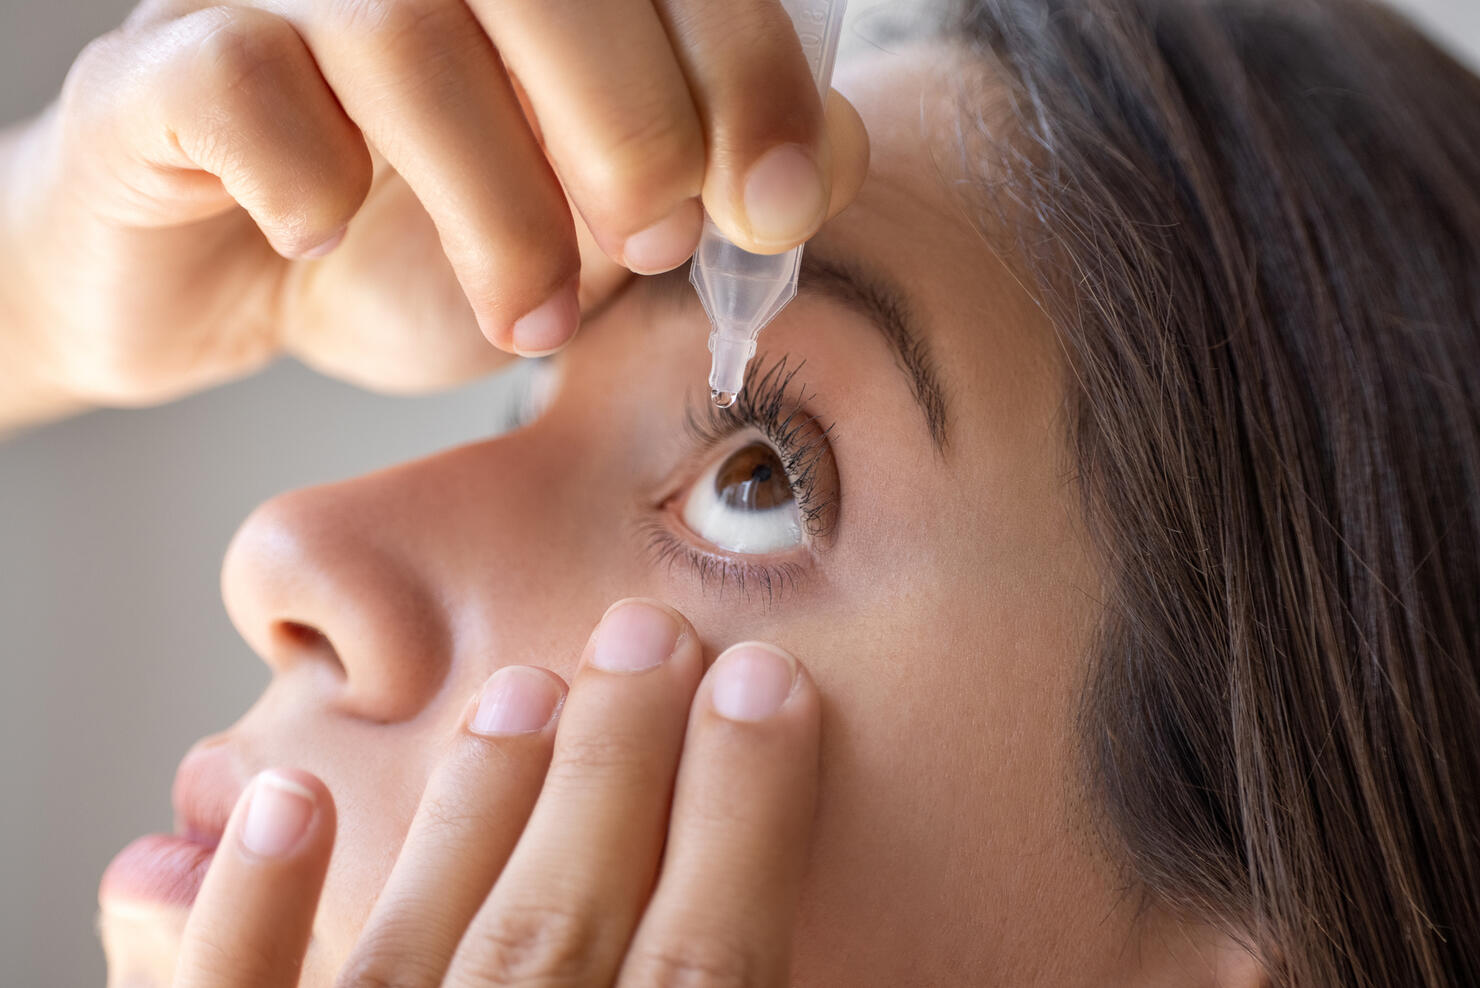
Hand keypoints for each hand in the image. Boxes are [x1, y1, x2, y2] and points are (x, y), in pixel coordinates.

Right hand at [1, 0, 868, 421]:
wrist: (227, 283)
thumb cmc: (420, 245)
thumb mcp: (593, 227)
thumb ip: (706, 178)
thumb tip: (826, 161)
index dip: (748, 66)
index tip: (779, 201)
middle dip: (632, 128)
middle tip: (649, 246)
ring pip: (401, 30)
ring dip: (493, 201)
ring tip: (530, 314)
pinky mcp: (156, 68)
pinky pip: (236, 83)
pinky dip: (303, 177)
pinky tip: (321, 236)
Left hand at [171, 599, 820, 985]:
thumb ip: (756, 986)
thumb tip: (879, 949)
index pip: (708, 969)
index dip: (746, 814)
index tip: (766, 689)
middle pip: (562, 928)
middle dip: (615, 767)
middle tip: (648, 638)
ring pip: (422, 948)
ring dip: (478, 805)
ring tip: (527, 690)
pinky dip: (249, 913)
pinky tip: (289, 800)